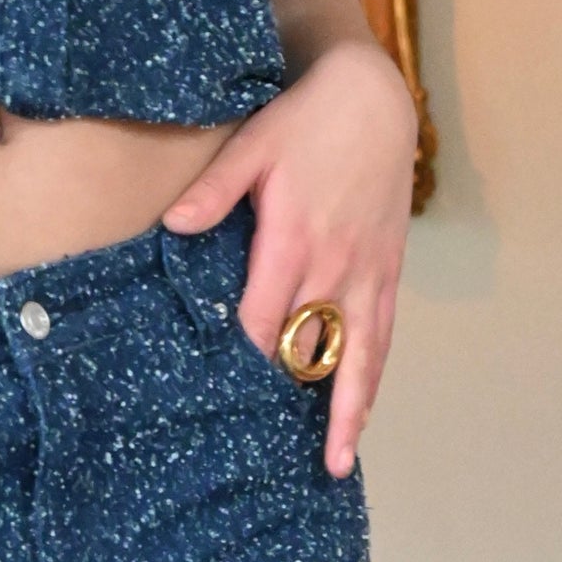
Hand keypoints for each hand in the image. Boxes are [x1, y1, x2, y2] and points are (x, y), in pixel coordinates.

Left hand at [161, 36, 417, 477]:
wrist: (375, 100)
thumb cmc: (305, 121)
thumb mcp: (252, 144)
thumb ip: (214, 190)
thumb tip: (172, 226)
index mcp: (294, 238)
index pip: (265, 317)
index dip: (247, 359)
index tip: (225, 398)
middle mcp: (335, 265)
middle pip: (312, 347)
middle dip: (291, 400)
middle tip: (268, 457)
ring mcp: (368, 272)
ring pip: (360, 355)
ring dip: (347, 410)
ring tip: (333, 461)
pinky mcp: (389, 270)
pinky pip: (384, 335)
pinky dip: (374, 377)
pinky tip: (362, 410)